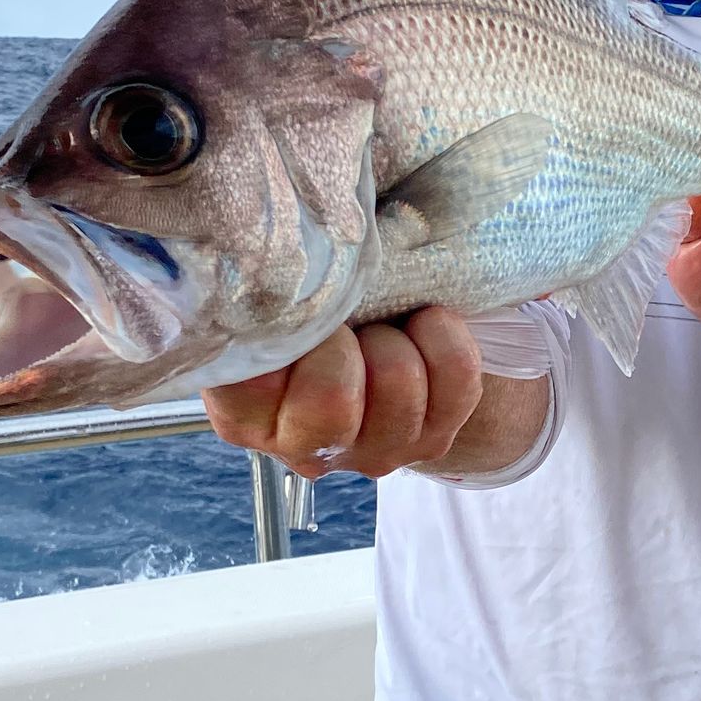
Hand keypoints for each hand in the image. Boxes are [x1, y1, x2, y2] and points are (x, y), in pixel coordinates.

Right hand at [202, 308, 484, 478]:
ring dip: (393, 336)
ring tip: (380, 329)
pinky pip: (456, 377)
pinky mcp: (430, 441)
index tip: (298, 309)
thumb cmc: (317, 309)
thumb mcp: (278, 297)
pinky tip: (421, 328)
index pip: (252, 385)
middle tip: (344, 327)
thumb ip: (264, 288)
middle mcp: (302, 447)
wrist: (380, 329)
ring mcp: (371, 453)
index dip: (285, 331)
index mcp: (244, 416)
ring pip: (397, 381)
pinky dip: (443, 334)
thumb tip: (272, 247)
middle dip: (344, 342)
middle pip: (330, 401)